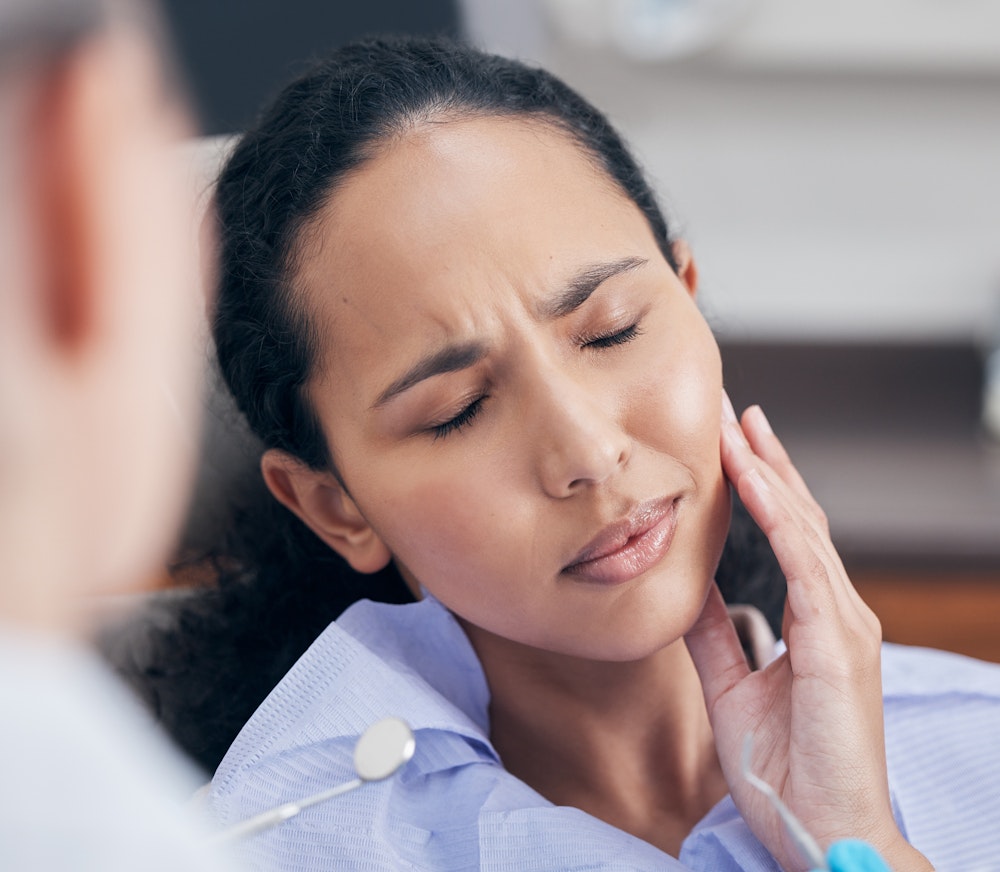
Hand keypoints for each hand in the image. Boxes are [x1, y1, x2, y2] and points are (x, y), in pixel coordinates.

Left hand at [684, 396, 932, 870]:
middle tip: (733, 412)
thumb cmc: (789, 772)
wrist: (823, 835)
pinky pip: (803, 563)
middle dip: (764, 460)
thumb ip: (716, 635)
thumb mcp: (733, 688)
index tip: (732, 444)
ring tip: (737, 426)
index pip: (789, 537)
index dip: (761, 487)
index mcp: (817, 623)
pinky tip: (753, 480)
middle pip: (799, 518)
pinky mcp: (837, 642)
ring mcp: (842, 624)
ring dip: (767, 472)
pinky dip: (777, 516)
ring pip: (803, 528)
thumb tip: (689, 590)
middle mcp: (836, 614)